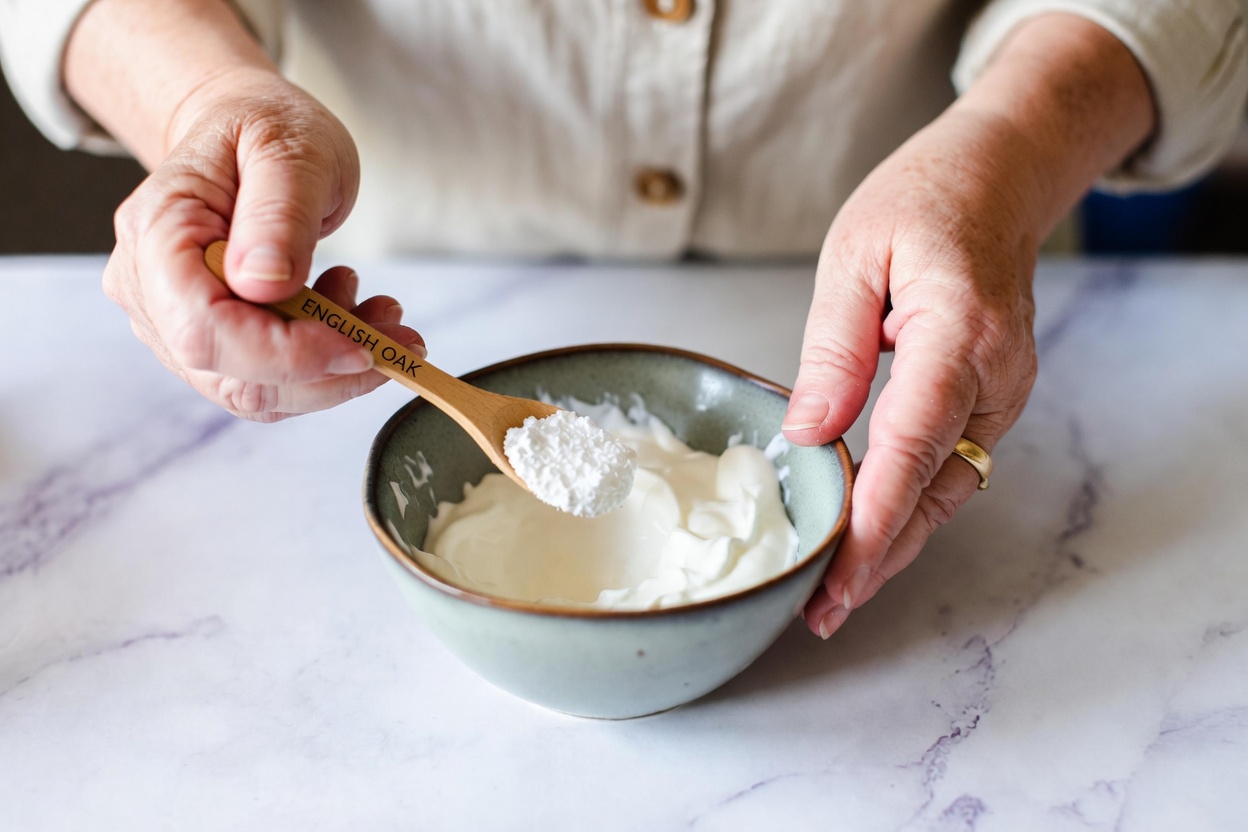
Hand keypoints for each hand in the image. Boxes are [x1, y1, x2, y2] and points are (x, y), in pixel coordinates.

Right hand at [103, 70, 423, 420]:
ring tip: (382, 314)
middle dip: (326, 370)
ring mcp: (173, 322)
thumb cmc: (264, 128)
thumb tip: (264, 284)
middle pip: (232, 376)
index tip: (361, 347)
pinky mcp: (211, 340)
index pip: (205, 329)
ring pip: (255, 391)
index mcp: (157, 234)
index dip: (286, 355)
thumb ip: (278, 213)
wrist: (246, 130)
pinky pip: (268, 380)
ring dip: (333, 370)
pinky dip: (325, 364)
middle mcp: (149, 290)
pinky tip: (356, 316)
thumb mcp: (290, 149)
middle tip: (398, 333)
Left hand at [784, 108, 1039, 637]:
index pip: (910, 449)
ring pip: (947, 490)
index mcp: (959, 334)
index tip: (837, 577)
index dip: (872, 521)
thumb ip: (833, 350)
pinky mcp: (992, 398)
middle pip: (936, 489)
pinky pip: (950, 467)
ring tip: (837, 592)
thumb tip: (807, 436)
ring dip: (895, 542)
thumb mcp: (855, 257)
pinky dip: (909, 506)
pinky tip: (868, 533)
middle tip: (823, 612)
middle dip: (881, 557)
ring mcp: (1003, 393)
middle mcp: (996, 376)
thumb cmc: (923, 201)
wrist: (998, 176)